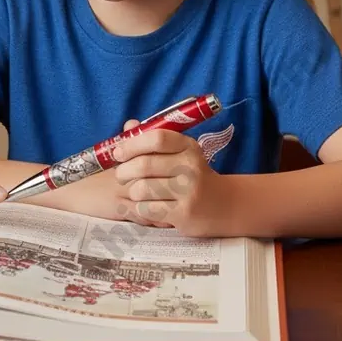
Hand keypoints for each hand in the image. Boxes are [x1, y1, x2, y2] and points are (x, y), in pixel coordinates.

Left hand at [110, 121, 229, 235]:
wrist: (223, 205)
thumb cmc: (192, 175)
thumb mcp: (179, 152)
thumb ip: (152, 139)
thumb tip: (128, 127)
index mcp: (187, 147)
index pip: (156, 138)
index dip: (131, 144)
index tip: (118, 152)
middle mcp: (190, 167)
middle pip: (144, 165)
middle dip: (124, 171)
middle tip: (121, 175)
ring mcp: (188, 192)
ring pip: (141, 189)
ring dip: (131, 191)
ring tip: (135, 191)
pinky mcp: (183, 214)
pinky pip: (146, 209)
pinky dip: (137, 207)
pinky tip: (142, 205)